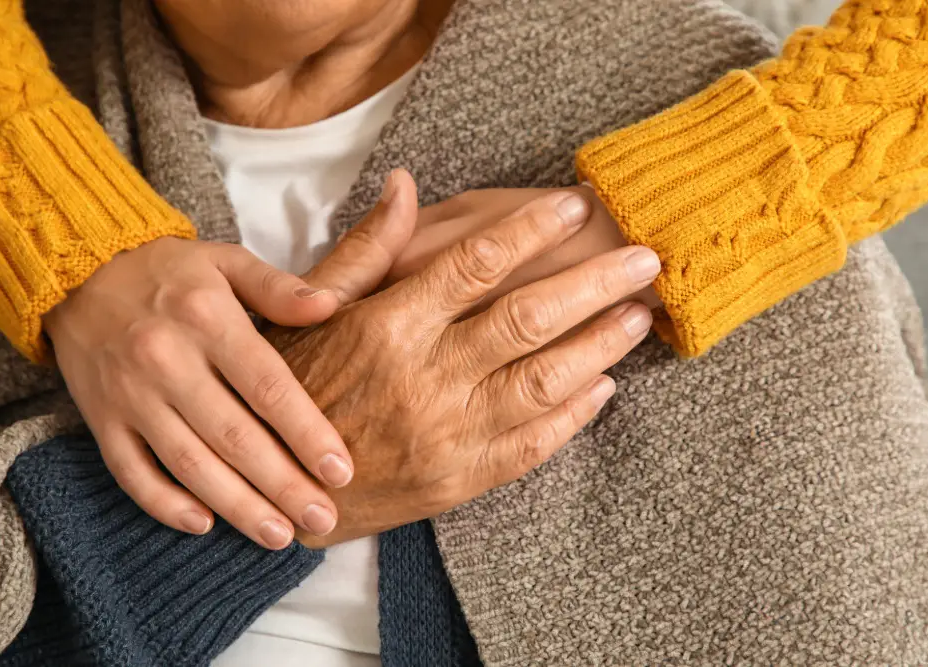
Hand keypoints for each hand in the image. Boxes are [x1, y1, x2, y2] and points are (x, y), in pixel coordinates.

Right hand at [43, 230, 397, 548]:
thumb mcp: (225, 261)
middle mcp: (167, 361)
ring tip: (279, 535)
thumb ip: (278, 288)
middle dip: (283, 485)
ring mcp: (130, 395)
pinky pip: (130, 472)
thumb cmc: (166, 271)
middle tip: (322, 519)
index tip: (340, 472)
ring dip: (236, 506)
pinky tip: (203, 525)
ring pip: (188, 463)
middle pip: (234, 437)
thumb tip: (330, 306)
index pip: (268, 387)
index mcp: (208, 319)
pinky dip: (164, 504)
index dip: (307, 433)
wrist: (75, 271)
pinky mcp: (101, 419)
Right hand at [265, 171, 661, 547]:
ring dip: (600, 345)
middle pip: (529, 317)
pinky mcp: (460, 479)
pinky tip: (603, 386)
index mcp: (388, 325)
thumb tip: (404, 183)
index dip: (533, 229)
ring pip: (544, 381)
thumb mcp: (315, 310)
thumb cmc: (296, 386)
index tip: (576, 205)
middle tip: (645, 258)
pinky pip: (533, 445)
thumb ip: (368, 248)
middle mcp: (424, 377)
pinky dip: (575, 414)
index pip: (476, 263)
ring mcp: (447, 434)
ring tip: (637, 315)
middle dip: (595, 282)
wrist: (282, 488)